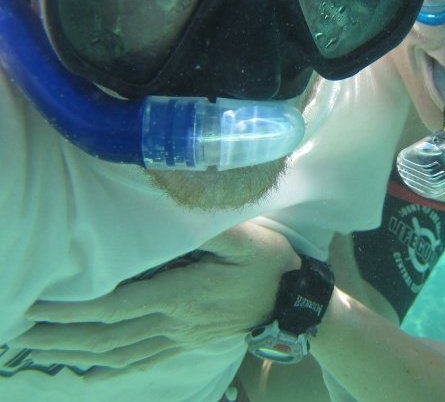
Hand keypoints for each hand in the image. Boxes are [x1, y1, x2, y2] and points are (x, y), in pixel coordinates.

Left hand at [12, 222, 300, 369]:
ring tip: (36, 347)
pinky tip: (83, 369)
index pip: (116, 305)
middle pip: (105, 334)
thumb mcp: (247, 237)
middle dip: (59, 333)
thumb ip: (209, 223)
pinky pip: (137, 362)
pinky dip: (105, 368)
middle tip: (19, 328)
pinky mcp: (184, 344)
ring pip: (115, 352)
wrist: (292, 303)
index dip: (73, 308)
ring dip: (72, 352)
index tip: (38, 302)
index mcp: (182, 294)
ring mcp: (177, 338)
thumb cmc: (268, 264)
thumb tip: (178, 200)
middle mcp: (173, 322)